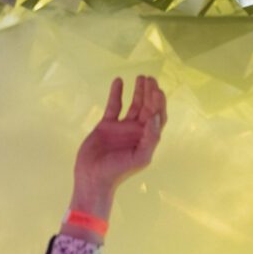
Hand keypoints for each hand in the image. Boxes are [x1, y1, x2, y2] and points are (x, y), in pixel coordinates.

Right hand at [71, 76, 165, 215]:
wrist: (93, 177)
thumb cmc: (118, 171)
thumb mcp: (140, 157)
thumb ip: (151, 138)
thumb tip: (156, 117)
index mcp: (147, 138)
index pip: (158, 117)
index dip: (160, 104)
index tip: (158, 90)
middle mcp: (137, 131)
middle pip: (148, 107)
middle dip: (150, 93)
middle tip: (150, 78)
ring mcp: (122, 127)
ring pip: (133, 104)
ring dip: (138, 91)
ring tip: (141, 76)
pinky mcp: (107, 125)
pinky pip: (114, 106)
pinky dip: (117, 94)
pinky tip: (119, 81)